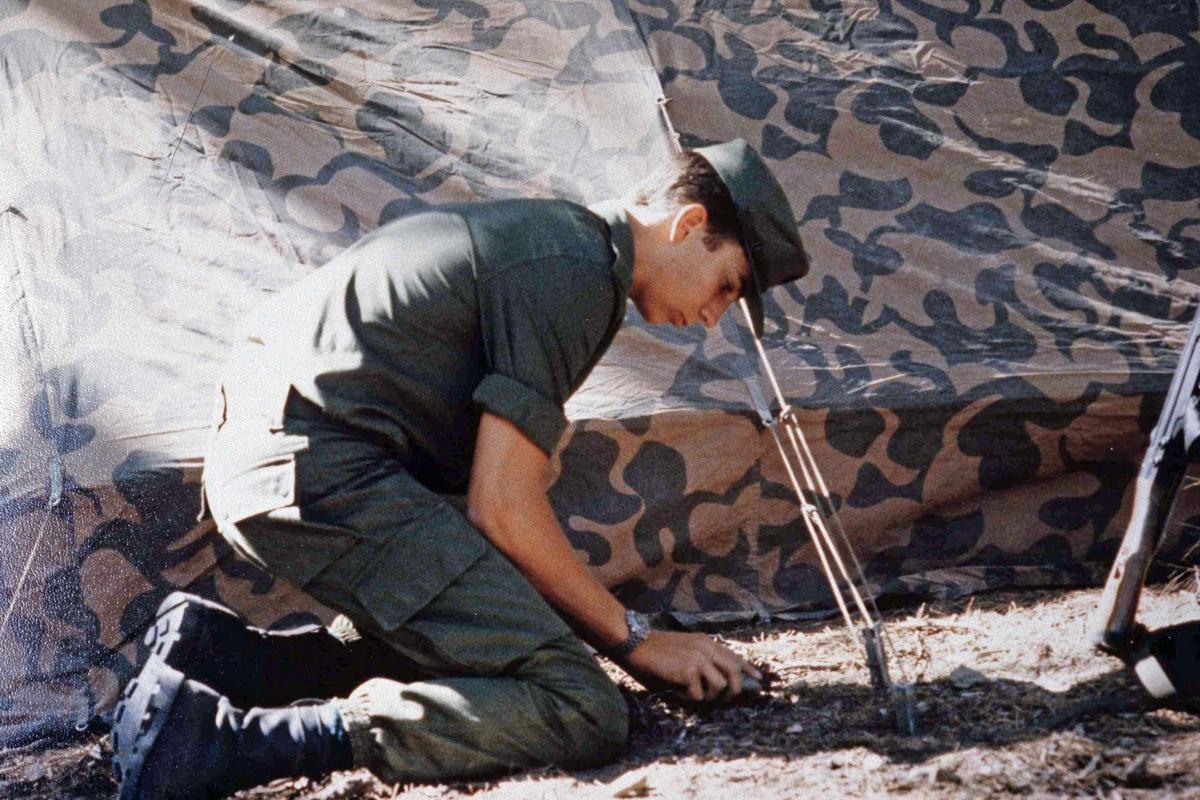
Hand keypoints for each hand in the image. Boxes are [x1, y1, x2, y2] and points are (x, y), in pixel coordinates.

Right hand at [620, 630, 762, 702]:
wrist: (633, 643)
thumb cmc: (653, 651)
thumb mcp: (682, 652)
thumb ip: (700, 663)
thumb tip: (716, 685)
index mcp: (706, 642)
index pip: (734, 657)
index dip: (749, 669)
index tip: (760, 679)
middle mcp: (706, 649)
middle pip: (735, 675)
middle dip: (733, 692)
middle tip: (724, 701)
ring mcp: (699, 659)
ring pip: (720, 688)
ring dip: (706, 697)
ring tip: (688, 693)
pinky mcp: (689, 671)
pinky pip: (698, 696)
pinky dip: (687, 699)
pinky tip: (674, 690)